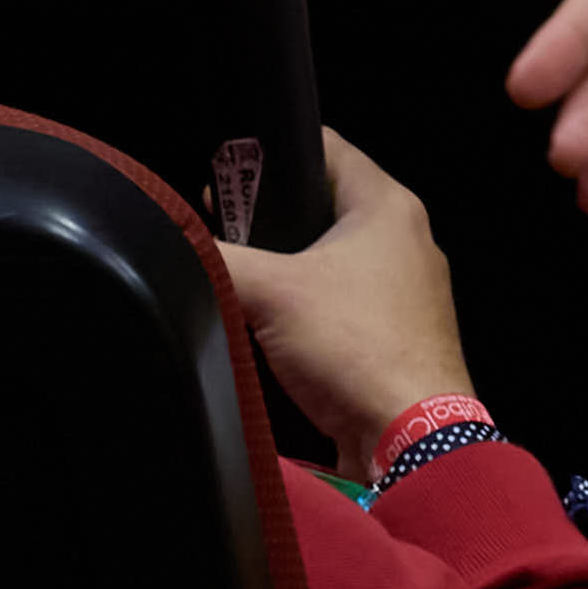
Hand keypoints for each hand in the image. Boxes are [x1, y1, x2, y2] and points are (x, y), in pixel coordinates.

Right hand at [218, 131, 471, 454]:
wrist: (409, 440)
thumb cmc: (358, 350)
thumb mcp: (269, 291)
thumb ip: (216, 259)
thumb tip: (178, 244)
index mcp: (387, 206)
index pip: (322, 147)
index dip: (269, 153)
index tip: (226, 171)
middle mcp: (404, 242)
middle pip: (320, 208)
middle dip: (267, 222)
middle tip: (223, 235)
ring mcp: (404, 293)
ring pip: (326, 263)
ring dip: (284, 275)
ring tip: (243, 288)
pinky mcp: (394, 338)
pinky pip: (338, 309)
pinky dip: (304, 315)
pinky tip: (271, 334)